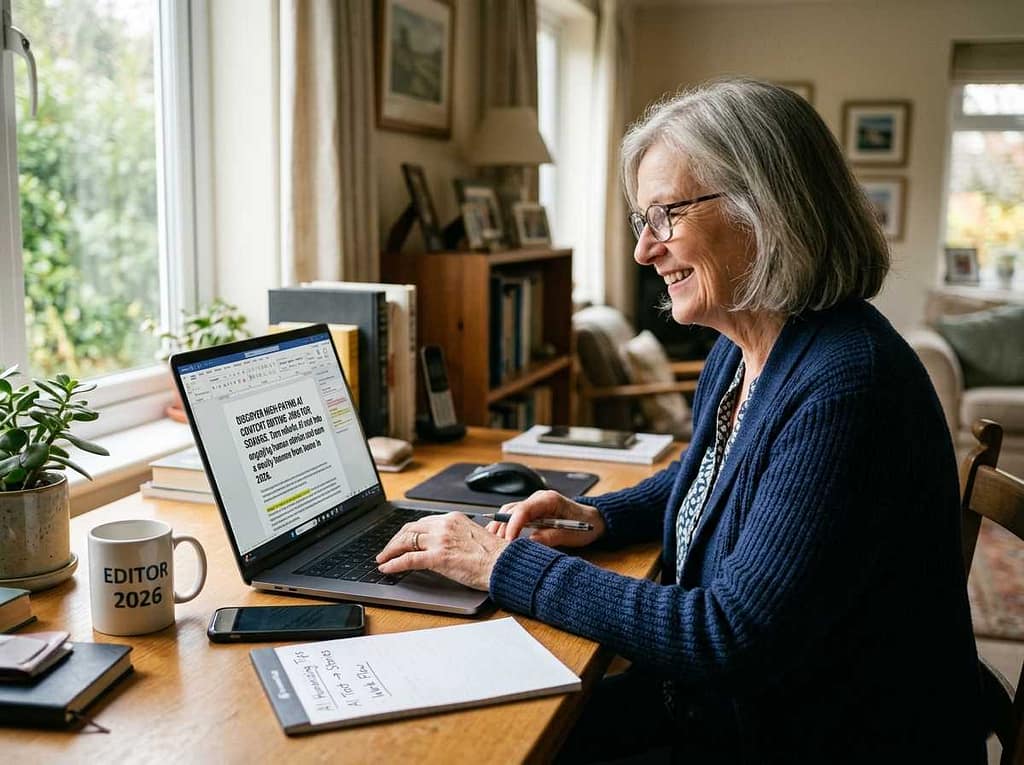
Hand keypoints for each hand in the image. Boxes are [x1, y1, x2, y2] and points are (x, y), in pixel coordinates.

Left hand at [375, 512, 508, 590]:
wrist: (504, 564)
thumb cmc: (494, 555)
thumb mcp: (472, 537)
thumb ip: (454, 536)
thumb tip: (441, 546)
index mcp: (453, 519)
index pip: (422, 522)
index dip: (408, 532)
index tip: (401, 540)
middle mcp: (444, 525)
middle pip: (410, 529)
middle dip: (395, 540)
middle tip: (387, 550)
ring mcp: (440, 540)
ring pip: (406, 542)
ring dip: (390, 551)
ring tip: (383, 559)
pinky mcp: (438, 557)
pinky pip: (408, 559)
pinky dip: (394, 564)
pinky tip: (387, 568)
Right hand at [486, 490, 605, 547]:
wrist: (594, 520)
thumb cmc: (585, 524)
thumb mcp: (571, 533)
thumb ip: (551, 537)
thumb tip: (531, 542)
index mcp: (548, 499)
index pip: (524, 509)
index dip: (513, 525)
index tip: (508, 541)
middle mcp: (537, 500)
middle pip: (511, 510)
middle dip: (501, 527)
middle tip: (495, 546)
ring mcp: (533, 506)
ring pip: (509, 513)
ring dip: (500, 528)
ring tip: (493, 544)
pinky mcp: (531, 514)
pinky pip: (513, 518)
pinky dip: (505, 528)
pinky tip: (499, 539)